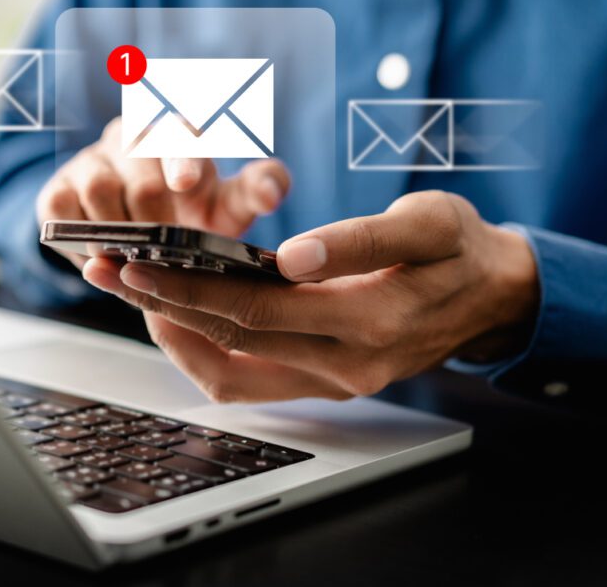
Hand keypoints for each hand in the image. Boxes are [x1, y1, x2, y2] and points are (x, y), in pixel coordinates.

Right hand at [36, 117, 289, 268]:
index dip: (184, 160)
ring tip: (139, 259)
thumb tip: (272, 193)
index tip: (186, 186)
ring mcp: (91, 160)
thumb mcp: (231, 204)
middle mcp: (131, 136)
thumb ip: (259, 189)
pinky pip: (62, 208)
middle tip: (169, 252)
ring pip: (100, 190)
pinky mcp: (57, 187)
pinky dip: (83, 237)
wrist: (144, 235)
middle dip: (159, 224)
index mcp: (178, 132)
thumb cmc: (195, 212)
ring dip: (123, 233)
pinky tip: (103, 255)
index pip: (181, 135)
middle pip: (142, 178)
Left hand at [82, 191, 539, 401]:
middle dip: (166, 304)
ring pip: (236, 369)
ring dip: (177, 332)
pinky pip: (254, 384)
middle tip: (112, 271)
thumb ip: (361, 240)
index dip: (192, 286)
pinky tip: (179, 323)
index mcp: (372, 321)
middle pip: (235, 338)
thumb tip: (295, 257)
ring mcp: (337, 381)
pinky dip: (209, 356)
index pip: (259, 308)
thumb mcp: (427, 222)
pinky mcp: (329, 382)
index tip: (140, 262)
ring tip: (134, 295)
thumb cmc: (459, 247)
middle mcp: (349, 365)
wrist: (495, 294)